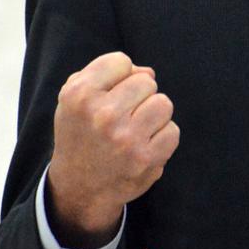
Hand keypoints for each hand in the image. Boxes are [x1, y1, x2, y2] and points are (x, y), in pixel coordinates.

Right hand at [46, 52, 179, 248]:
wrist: (80, 188)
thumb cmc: (83, 134)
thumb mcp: (76, 99)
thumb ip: (107, 73)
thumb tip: (149, 73)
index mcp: (79, 95)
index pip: (121, 61)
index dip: (119, 76)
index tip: (109, 95)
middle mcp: (102, 115)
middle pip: (146, 82)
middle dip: (139, 96)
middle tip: (122, 117)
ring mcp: (126, 137)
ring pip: (163, 103)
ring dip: (153, 115)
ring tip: (135, 129)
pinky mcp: (147, 158)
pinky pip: (173, 130)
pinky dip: (162, 138)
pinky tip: (144, 146)